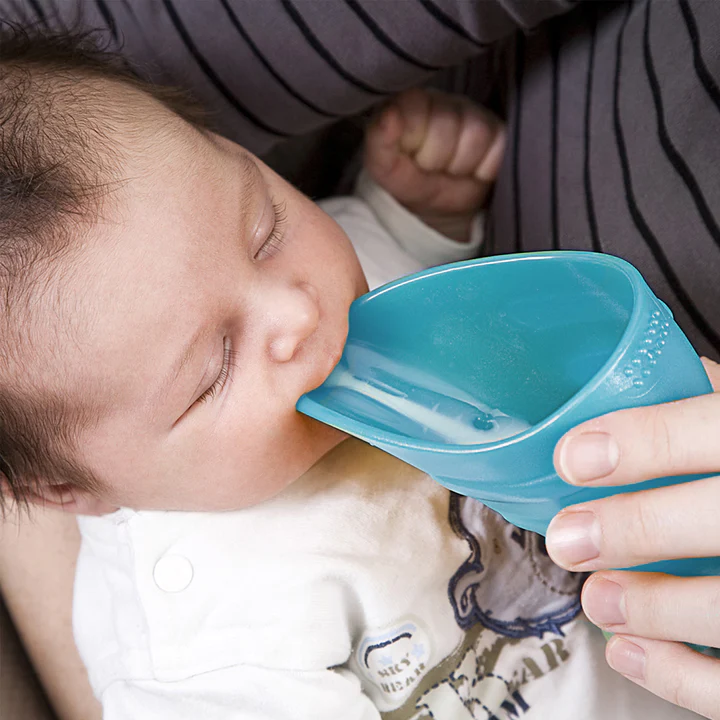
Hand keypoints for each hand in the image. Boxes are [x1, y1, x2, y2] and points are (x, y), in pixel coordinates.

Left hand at [364, 88, 504, 241]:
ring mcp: (476, 114)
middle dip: (437, 159)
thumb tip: (390, 114)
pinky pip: (500, 149)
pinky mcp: (500, 133)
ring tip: (451, 170)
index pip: (416, 109)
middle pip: (447, 127)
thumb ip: (379, 140)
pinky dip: (485, 169)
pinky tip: (472, 170)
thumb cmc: (407, 179)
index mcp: (412, 100)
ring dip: (461, 165)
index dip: (414, 143)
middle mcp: (445, 100)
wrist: (437, 207)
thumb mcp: (383, 167)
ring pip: (475, 136)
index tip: (409, 156)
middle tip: (432, 168)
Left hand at [546, 357, 719, 718]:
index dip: (643, 442)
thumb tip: (600, 405)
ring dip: (653, 610)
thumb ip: (694, 404)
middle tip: (568, 539)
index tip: (573, 458)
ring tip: (597, 600)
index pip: (715, 429)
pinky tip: (630, 650)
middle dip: (635, 529)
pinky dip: (680, 676)